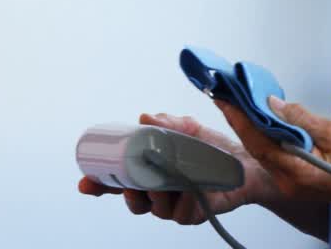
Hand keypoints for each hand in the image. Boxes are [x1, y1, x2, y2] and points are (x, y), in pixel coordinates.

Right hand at [78, 112, 278, 224]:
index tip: (85, 182)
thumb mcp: (188, 128)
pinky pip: (179, 212)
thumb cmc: (213, 148)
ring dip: (152, 197)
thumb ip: (167, 123)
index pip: (119, 178)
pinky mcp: (191, 213)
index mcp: (150, 170)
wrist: (246, 163)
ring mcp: (173, 204)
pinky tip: (188, 191)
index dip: (100, 182)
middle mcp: (157, 190)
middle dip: (123, 192)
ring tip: (160, 186)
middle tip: (127, 183)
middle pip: (130, 198)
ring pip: (152, 207)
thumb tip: (145, 117)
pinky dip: (180, 200)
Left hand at [217, 97, 330, 212]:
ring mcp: (289, 184)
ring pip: (263, 153)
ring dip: (251, 130)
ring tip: (239, 105)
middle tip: (227, 97)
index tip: (224, 100)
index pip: (258, 142)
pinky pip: (273, 158)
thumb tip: (272, 104)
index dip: (239, 119)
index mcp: (297, 171)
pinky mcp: (294, 182)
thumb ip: (299, 117)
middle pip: (256, 148)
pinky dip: (265, 140)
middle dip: (241, 121)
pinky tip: (262, 123)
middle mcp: (288, 182)